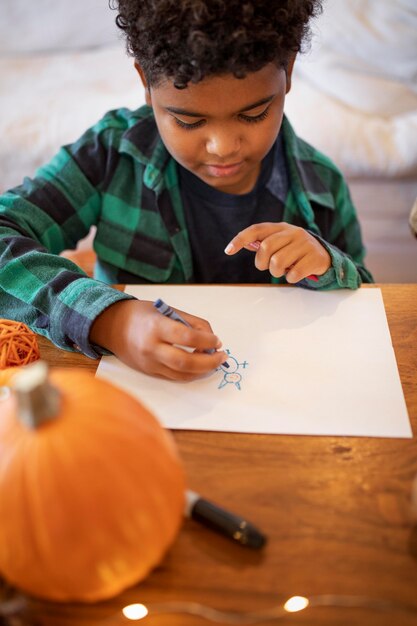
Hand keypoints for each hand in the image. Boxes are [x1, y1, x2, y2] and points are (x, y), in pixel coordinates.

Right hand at [89, 299, 226, 380]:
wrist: (112, 327)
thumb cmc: (141, 314)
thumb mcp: (165, 309)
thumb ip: (189, 322)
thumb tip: (211, 338)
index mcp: (156, 327)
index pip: (187, 338)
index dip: (206, 341)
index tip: (217, 341)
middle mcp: (151, 347)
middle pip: (185, 362)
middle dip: (209, 362)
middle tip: (221, 356)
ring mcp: (149, 362)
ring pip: (181, 374)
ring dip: (202, 371)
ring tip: (214, 362)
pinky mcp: (149, 372)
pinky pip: (174, 376)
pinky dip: (190, 373)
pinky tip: (199, 367)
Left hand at [225, 222, 330, 282]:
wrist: (324, 256)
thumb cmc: (295, 251)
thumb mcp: (280, 242)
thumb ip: (263, 242)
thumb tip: (244, 244)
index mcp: (281, 227)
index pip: (256, 230)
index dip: (240, 239)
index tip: (228, 251)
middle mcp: (293, 232)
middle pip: (266, 248)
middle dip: (261, 263)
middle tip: (266, 267)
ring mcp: (305, 244)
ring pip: (278, 262)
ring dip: (276, 272)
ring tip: (283, 270)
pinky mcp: (314, 258)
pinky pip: (293, 273)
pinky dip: (291, 278)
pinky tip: (295, 274)